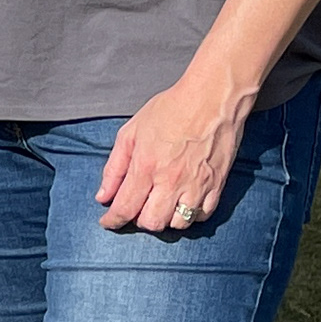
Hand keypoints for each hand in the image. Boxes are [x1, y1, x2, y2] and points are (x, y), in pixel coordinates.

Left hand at [95, 63, 252, 236]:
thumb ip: (114, 167)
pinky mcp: (218, 184)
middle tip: (138, 207)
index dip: (112, 221)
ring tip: (161, 205)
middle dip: (140, 220)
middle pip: (152, 223)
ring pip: (178, 224)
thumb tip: (103, 196)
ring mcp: (197, 184)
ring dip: (166, 220)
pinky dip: (191, 215)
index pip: (125, 208)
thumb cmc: (171, 109)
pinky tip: (183, 203)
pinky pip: (203, 215)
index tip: (108, 222)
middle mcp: (171, 180)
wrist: (213, 97)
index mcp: (146, 166)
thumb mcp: (131, 132)